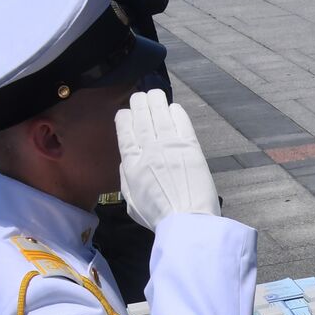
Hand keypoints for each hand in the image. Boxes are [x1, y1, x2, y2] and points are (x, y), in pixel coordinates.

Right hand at [116, 88, 220, 228]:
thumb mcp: (132, 201)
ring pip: (159, 113)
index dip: (125, 118)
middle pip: (141, 116)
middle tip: (141, 98)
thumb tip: (127, 162)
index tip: (127, 114)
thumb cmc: (158, 216)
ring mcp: (170, 144)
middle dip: (139, 103)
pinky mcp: (190, 146)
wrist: (187, 220)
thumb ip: (127, 178)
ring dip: (156, 101)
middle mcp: (149, 148)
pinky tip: (173, 108)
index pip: (124, 128)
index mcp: (131, 162)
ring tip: (155, 95)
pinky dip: (176, 112)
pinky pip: (181, 121)